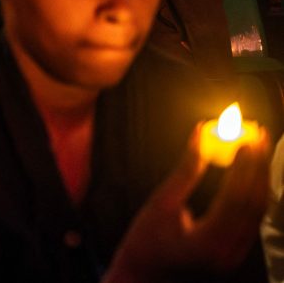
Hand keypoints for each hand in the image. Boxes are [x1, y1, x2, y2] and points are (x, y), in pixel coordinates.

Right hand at [105, 125, 269, 281]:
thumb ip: (185, 171)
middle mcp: (228, 251)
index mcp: (207, 242)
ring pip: (257, 211)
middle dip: (258, 166)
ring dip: (259, 177)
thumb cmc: (144, 244)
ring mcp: (234, 254)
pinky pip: (251, 218)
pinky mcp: (234, 252)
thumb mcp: (160, 204)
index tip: (246, 138)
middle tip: (258, 134)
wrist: (143, 279)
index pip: (236, 198)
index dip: (244, 166)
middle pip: (254, 203)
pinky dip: (252, 191)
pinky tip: (250, 172)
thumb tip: (200, 137)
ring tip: (258, 147)